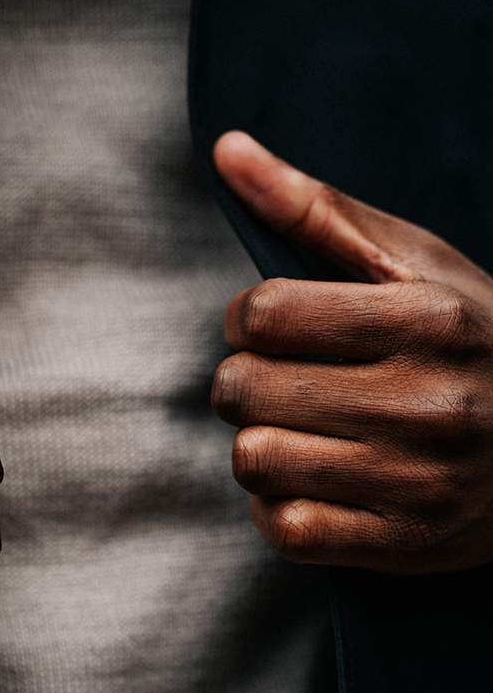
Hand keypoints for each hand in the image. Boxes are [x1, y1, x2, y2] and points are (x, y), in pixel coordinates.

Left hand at [211, 132, 492, 572]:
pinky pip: (286, 530)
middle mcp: (427, 401)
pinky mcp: (406, 543)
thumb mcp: (415, 262)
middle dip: (246, 380)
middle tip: (285, 380)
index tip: (273, 327)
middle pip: (244, 388)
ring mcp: (419, 479)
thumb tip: (224, 149)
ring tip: (301, 431)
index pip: (263, 313)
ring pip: (254, 460)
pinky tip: (311, 482)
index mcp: (428, 318)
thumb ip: (314, 209)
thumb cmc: (475, 337)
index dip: (246, 318)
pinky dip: (279, 507)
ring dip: (260, 445)